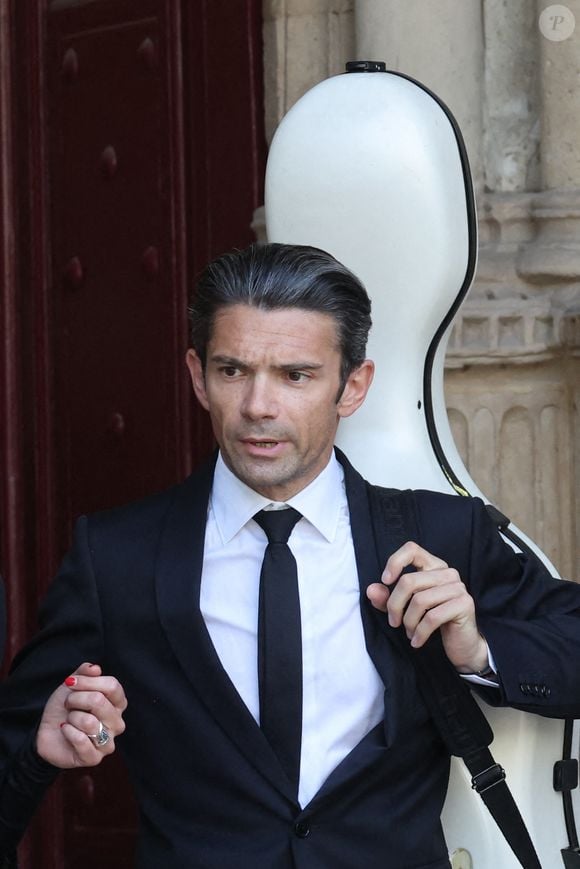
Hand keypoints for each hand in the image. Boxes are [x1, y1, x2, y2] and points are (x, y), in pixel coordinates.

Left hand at [36, 662, 126, 767]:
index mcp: (117, 704)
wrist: (46, 733)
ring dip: (71, 718)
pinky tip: (65, 731)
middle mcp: (117, 723)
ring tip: (68, 720)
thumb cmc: (65, 709)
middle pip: (99, 702)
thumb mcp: (73, 686)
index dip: (89, 682)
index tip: (70, 682)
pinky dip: (68, 732)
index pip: (113, 686)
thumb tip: (96, 669)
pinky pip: (82, 740)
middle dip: (75, 700)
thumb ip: (84, 673)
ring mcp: (108, 742)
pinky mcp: (94, 758)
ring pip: (90, 722)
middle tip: (68, 704)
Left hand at [366, 541, 488, 673]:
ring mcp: (458, 587)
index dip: (395, 562)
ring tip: (408, 633)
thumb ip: (387, 598)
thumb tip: (371, 590)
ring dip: (408, 622)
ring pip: (419, 600)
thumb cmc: (432, 622)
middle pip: (409, 581)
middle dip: (394, 605)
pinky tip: (416, 641)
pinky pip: (432, 617)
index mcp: (433, 566)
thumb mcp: (404, 609)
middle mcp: (448, 572)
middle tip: (393, 622)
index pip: (412, 549)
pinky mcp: (464, 604)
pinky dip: (420, 632)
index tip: (385, 581)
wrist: (462, 644)